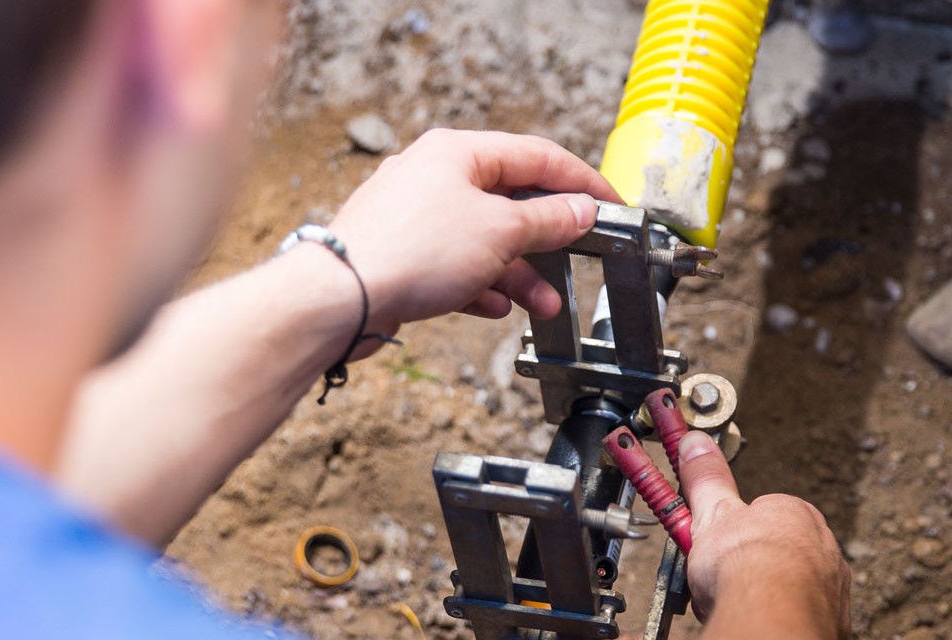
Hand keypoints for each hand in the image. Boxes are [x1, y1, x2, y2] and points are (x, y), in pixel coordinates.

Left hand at [328, 129, 620, 342]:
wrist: (342, 297)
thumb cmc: (411, 250)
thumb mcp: (501, 231)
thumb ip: (548, 220)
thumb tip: (580, 210)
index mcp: (458, 153)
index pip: (537, 157)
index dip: (581, 181)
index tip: (609, 204)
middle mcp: (434, 176)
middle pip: (510, 202)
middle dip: (546, 241)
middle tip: (577, 261)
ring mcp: (415, 215)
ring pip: (484, 239)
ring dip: (519, 272)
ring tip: (542, 305)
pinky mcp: (401, 253)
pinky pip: (455, 264)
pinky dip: (480, 284)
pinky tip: (495, 306)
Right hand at [679, 431, 849, 637]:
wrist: (771, 615)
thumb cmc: (749, 564)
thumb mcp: (713, 512)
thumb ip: (706, 478)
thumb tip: (696, 444)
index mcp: (795, 513)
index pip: (766, 514)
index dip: (737, 532)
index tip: (718, 544)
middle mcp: (822, 545)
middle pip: (783, 549)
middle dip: (756, 561)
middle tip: (726, 576)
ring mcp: (832, 584)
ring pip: (797, 583)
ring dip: (772, 589)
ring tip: (741, 600)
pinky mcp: (834, 620)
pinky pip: (806, 612)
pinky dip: (786, 614)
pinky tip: (763, 616)